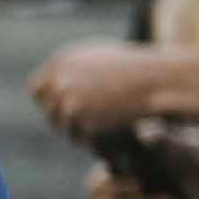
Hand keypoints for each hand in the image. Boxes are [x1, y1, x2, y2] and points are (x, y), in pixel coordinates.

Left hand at [31, 39, 175, 140]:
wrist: (162, 81)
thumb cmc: (137, 70)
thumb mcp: (100, 58)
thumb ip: (71, 70)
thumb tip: (48, 86)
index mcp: (62, 61)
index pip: (37, 89)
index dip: (50, 102)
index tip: (65, 111)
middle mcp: (61, 79)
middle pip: (47, 110)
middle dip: (62, 119)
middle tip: (86, 124)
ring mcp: (70, 100)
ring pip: (62, 127)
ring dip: (78, 131)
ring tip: (104, 127)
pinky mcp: (83, 120)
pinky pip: (80, 138)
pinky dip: (93, 139)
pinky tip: (112, 132)